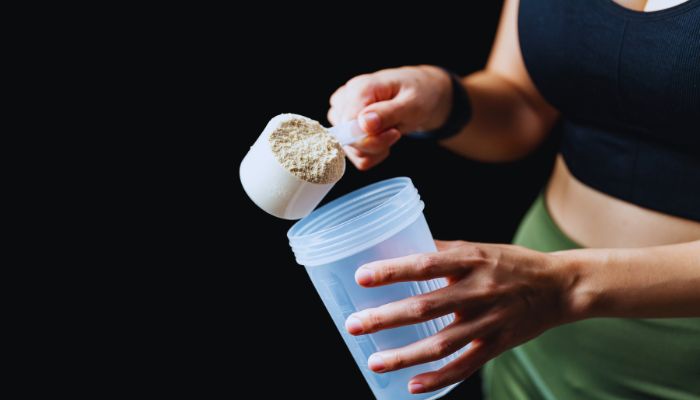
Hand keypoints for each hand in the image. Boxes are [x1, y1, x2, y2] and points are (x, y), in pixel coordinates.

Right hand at [328, 65, 451, 169]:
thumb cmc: (419, 94)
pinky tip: (383, 140)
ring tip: (390, 132)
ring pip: (349, 149)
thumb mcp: (412, 103)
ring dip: (374, 150)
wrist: (422, 94)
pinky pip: (352, 154)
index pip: (349, 124)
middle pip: (347, 139)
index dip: (371, 137)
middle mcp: (344, 100)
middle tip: (395, 132)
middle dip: (375, 144)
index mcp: (358, 88)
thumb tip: (363, 124)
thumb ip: (387, 113)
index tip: (394, 133)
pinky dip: (371, 154)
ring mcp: (342, 114)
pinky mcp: (345, 128)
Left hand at [344, 240, 575, 393]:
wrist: (560, 286)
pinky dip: (439, 378)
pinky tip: (413, 386)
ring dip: (405, 355)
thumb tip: (401, 251)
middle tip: (354, 325)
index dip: (392, 271)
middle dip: (386, 318)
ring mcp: (489, 320)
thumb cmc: (512, 263)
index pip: (425, 264)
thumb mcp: (478, 248)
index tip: (362, 276)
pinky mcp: (498, 344)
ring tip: (374, 361)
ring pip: (442, 343)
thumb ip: (442, 252)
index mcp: (471, 260)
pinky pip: (466, 365)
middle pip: (426, 307)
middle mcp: (478, 290)